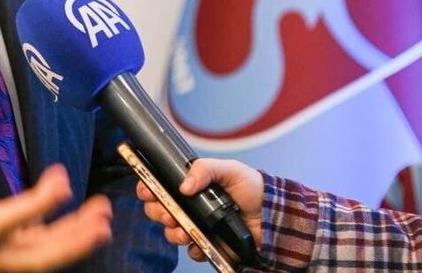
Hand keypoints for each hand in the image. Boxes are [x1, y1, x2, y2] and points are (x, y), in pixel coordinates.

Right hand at [0, 96, 112, 271]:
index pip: (5, 222)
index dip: (36, 205)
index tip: (62, 185)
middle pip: (37, 256)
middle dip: (71, 240)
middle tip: (99, 219)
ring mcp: (2, 262)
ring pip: (45, 257)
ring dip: (76, 240)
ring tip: (102, 217)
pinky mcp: (10, 260)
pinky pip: (42, 251)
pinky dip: (65, 240)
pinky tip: (85, 222)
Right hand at [135, 157, 262, 261]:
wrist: (273, 214)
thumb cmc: (252, 188)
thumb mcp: (230, 169)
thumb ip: (206, 169)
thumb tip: (184, 185)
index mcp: (191, 186)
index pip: (159, 185)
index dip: (148, 188)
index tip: (148, 190)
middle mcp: (189, 206)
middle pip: (158, 210)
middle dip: (157, 211)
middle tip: (167, 212)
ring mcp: (197, 226)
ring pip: (171, 232)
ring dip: (172, 232)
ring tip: (183, 229)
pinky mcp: (208, 244)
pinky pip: (192, 250)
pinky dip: (193, 248)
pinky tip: (200, 242)